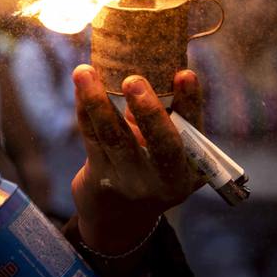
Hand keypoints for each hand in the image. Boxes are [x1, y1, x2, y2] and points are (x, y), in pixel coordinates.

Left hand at [71, 66, 204, 255]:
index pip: (194, 130)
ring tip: (85, 72)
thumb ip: (163, 115)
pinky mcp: (100, 179)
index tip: (185, 73)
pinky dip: (84, 107)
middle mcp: (165, 180)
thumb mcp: (166, 151)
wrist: (119, 216)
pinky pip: (90, 136)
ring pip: (114, 137)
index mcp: (191, 168)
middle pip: (162, 144)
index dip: (191, 102)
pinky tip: (81, 84)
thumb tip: (150, 60)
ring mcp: (131, 182)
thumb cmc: (149, 166)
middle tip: (133, 79)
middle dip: (149, 111)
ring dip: (97, 101)